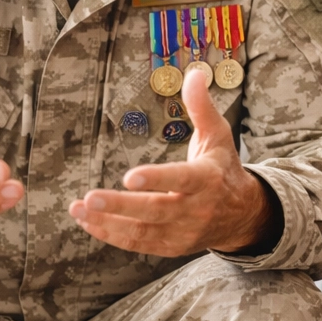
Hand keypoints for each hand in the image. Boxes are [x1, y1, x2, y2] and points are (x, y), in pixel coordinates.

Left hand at [69, 68, 278, 255]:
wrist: (243, 215)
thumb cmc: (223, 168)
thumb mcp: (218, 135)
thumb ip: (202, 106)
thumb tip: (194, 73)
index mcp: (207, 179)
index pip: (181, 179)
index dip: (156, 179)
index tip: (129, 176)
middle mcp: (195, 209)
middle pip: (155, 210)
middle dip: (120, 206)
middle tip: (89, 196)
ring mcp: (182, 232)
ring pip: (142, 231)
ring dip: (107, 222)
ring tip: (78, 209)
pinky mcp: (170, 247)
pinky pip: (137, 244)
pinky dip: (111, 235)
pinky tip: (88, 222)